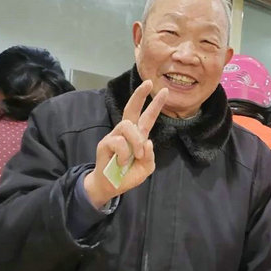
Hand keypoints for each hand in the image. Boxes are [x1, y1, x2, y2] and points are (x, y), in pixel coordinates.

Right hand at [84, 80, 167, 207]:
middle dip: (140, 95)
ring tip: (135, 156)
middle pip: (131, 109)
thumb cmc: (129, 174)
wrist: (112, 186)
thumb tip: (148, 142)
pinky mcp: (105, 143)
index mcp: (138, 136)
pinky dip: (124, 154)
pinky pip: (118, 142)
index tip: (165, 91)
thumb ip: (150, 156)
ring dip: (135, 141)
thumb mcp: (146, 168)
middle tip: (149, 84)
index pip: (147, 117)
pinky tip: (122, 162)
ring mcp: (114, 136)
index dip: (156, 104)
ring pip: (127, 126)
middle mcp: (126, 132)